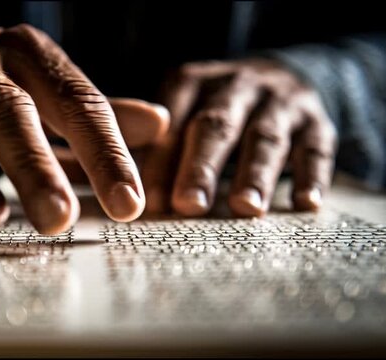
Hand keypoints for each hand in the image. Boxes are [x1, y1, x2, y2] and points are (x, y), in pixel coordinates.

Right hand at [0, 24, 168, 233]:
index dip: (104, 155)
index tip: (128, 206)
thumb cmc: (5, 94)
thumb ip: (99, 113)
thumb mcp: (52, 95)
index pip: (76, 103)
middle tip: (59, 220)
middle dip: (33, 167)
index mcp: (26, 56)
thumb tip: (161, 124)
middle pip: (5, 112)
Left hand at [142, 59, 336, 216]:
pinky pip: (316, 148)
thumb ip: (158, 149)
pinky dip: (311, 175)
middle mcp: (236, 85)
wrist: (277, 78)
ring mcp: (279, 101)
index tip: (149, 202)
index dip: (161, 161)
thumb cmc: (213, 110)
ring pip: (265, 137)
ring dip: (254, 174)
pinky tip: (304, 203)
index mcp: (192, 82)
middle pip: (216, 125)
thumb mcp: (182, 112)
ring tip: (244, 208)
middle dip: (201, 167)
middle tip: (189, 205)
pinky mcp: (316, 121)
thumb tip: (134, 201)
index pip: (172, 120)